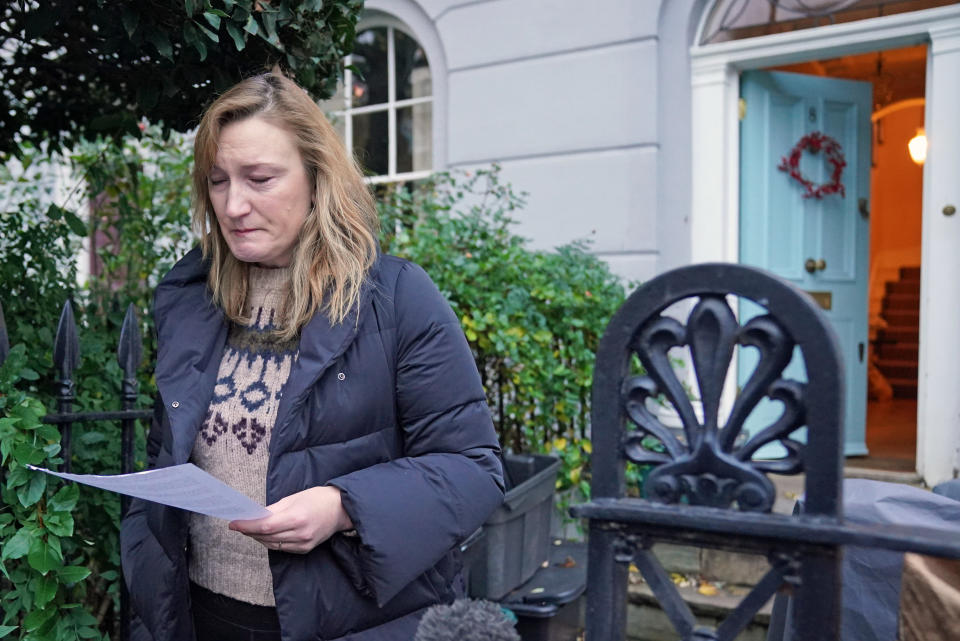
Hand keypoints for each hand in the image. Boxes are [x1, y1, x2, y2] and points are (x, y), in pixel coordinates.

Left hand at [229, 486, 353, 553]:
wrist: (341, 509)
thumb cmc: (318, 498)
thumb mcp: (294, 498)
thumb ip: (273, 509)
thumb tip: (255, 516)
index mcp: (296, 518)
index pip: (265, 526)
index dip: (247, 526)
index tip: (233, 523)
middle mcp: (300, 534)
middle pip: (266, 537)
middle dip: (250, 531)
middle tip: (238, 524)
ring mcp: (303, 544)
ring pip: (272, 544)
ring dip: (258, 537)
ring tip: (249, 530)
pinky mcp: (305, 549)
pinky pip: (282, 548)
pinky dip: (271, 542)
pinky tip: (265, 535)